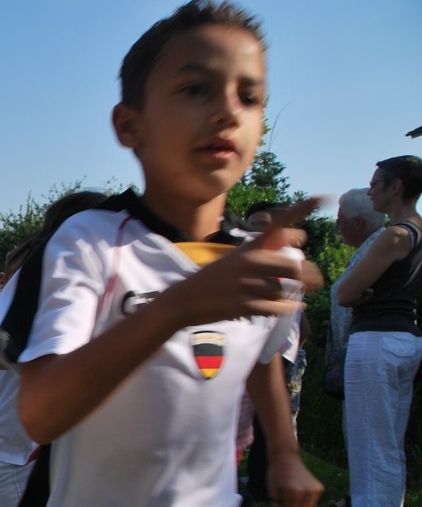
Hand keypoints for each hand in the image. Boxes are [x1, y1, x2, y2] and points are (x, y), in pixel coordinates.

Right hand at [157, 198, 322, 327]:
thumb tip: (299, 236)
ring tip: (275, 298)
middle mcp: (249, 261)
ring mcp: (246, 283)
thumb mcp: (234, 258)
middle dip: (302, 278)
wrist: (182, 300)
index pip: (278, 224)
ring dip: (286, 297)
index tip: (323, 196)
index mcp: (249, 248)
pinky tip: (282, 308)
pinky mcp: (244, 304)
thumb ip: (266, 248)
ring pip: (284, 290)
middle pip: (293, 267)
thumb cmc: (212, 280)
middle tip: (307, 283)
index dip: (301, 209)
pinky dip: (285, 310)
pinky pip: (278, 308)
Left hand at [267, 454, 323, 506]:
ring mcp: (315, 490)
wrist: (285, 457)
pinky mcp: (319, 488)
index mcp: (294, 493)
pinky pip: (312, 505)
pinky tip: (296, 495)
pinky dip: (304, 504)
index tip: (274, 503)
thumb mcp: (272, 492)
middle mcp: (307, 492)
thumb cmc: (276, 474)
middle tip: (281, 503)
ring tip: (288, 499)